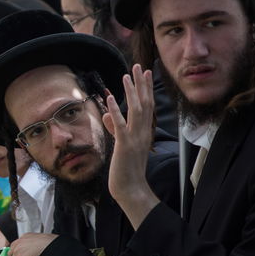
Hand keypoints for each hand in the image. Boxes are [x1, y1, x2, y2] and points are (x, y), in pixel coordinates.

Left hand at [103, 65, 158, 227]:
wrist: (131, 189)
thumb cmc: (126, 169)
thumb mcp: (121, 145)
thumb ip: (115, 128)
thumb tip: (107, 115)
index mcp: (144, 132)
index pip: (147, 106)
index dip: (146, 88)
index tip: (145, 73)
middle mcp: (143, 133)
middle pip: (145, 104)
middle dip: (141, 84)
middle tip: (139, 66)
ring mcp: (135, 139)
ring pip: (135, 111)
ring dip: (131, 92)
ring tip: (126, 75)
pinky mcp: (125, 145)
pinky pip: (120, 125)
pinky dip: (116, 110)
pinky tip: (110, 98)